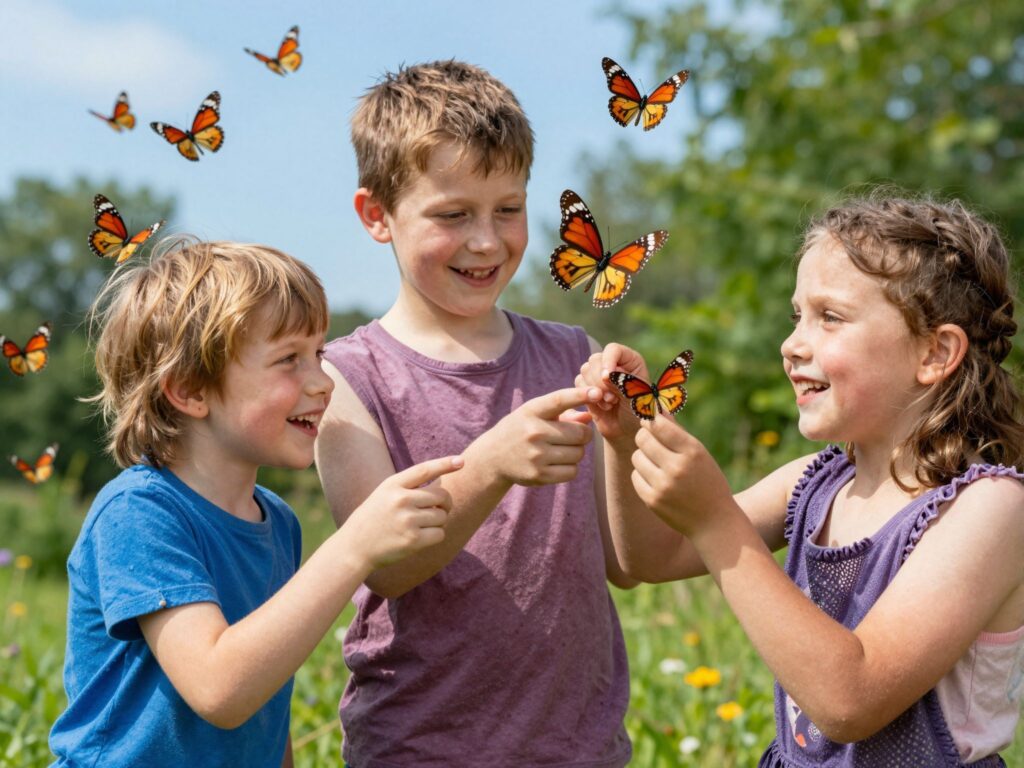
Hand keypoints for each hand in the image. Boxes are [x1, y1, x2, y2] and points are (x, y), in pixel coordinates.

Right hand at [344, 455, 462, 567]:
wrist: (354, 548)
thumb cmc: (372, 519)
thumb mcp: (384, 495)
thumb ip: (408, 488)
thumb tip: (443, 486)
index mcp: (392, 485)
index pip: (424, 470)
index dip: (444, 464)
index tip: (461, 461)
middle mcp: (401, 500)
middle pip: (441, 496)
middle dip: (444, 504)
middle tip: (437, 510)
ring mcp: (407, 520)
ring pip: (442, 516)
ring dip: (438, 522)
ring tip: (421, 526)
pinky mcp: (413, 540)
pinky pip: (440, 534)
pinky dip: (436, 536)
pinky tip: (422, 538)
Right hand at [478, 386, 599, 485]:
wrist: (493, 456)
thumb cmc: (523, 429)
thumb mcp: (538, 415)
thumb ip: (566, 413)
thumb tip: (589, 418)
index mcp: (532, 411)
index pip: (559, 400)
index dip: (579, 395)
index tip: (596, 392)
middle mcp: (533, 432)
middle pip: (580, 434)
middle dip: (583, 434)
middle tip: (573, 435)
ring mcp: (535, 455)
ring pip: (579, 454)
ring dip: (576, 451)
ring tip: (561, 449)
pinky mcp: (538, 475)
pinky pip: (572, 472)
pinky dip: (570, 467)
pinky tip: (557, 462)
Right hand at [575, 343, 648, 444]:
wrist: (626, 431)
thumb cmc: (637, 413)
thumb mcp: (636, 396)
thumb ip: (623, 382)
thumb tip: (606, 374)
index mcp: (629, 360)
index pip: (613, 350)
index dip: (608, 361)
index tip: (608, 377)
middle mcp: (612, 363)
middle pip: (596, 359)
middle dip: (601, 381)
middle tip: (612, 399)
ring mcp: (598, 374)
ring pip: (585, 370)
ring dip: (595, 389)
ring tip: (610, 403)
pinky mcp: (586, 386)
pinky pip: (578, 383)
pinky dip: (588, 396)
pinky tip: (602, 406)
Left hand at [631, 414, 732, 535]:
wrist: (715, 522)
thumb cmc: (708, 481)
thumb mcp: (700, 454)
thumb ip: (677, 433)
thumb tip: (657, 410)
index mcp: (692, 452)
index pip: (658, 425)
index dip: (651, 420)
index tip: (651, 421)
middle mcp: (677, 468)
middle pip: (643, 438)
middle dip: (644, 436)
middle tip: (651, 440)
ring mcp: (663, 486)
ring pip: (636, 457)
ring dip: (643, 457)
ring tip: (657, 463)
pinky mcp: (652, 500)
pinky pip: (635, 477)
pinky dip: (642, 475)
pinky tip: (656, 480)